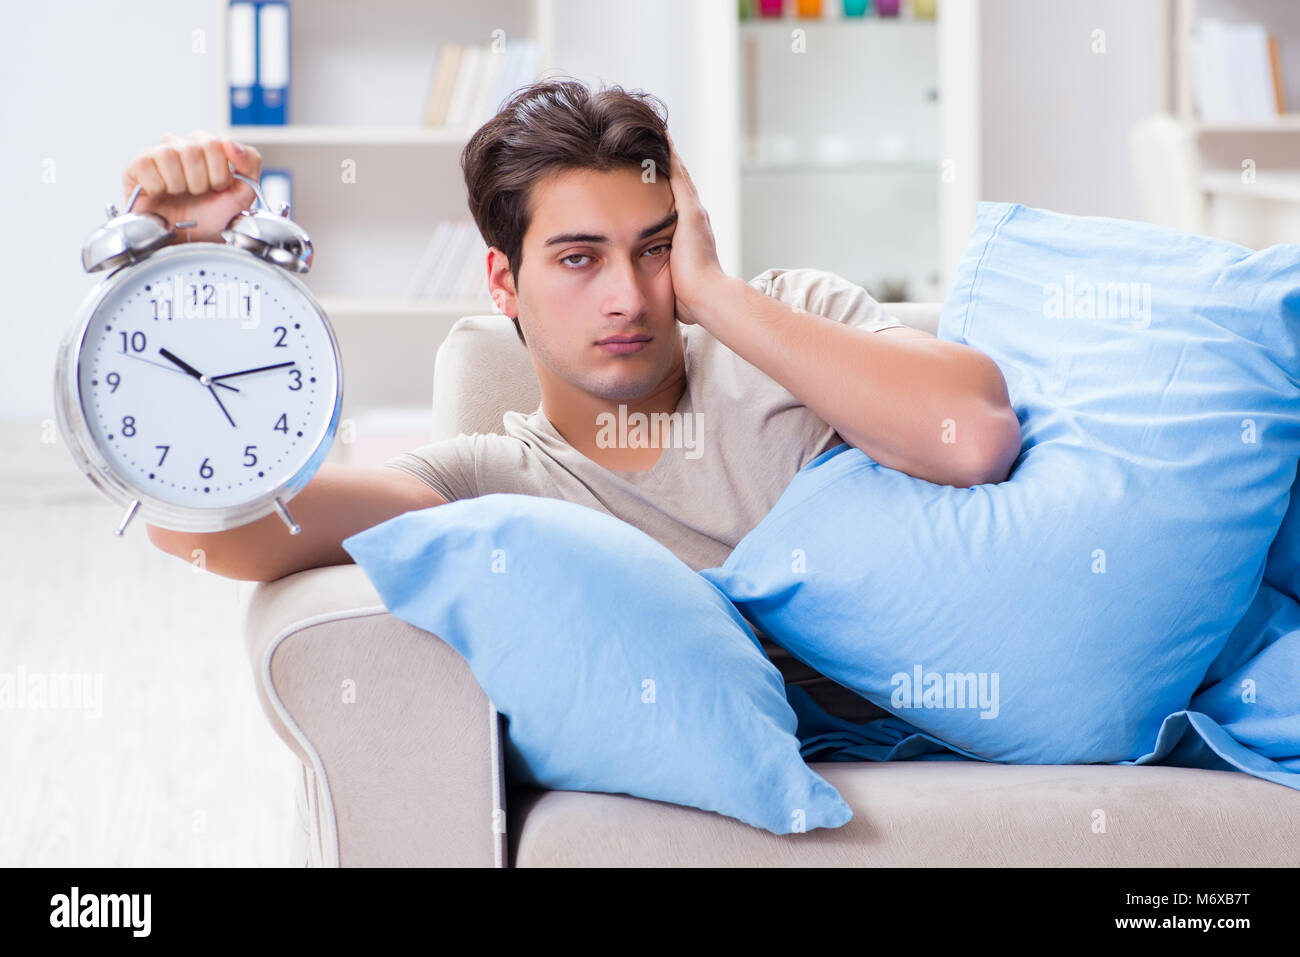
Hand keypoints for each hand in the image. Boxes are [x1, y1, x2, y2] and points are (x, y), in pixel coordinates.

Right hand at [123, 130, 261, 242]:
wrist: (190, 242)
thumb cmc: (213, 217)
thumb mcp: (243, 193)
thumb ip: (250, 162)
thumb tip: (231, 142)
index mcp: (207, 146)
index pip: (218, 143)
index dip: (220, 173)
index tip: (218, 189)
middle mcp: (181, 144)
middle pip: (195, 147)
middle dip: (202, 181)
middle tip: (198, 195)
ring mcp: (157, 153)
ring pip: (169, 154)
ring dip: (180, 184)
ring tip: (180, 196)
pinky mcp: (136, 167)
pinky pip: (145, 163)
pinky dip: (158, 186)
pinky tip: (161, 194)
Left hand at [665, 131, 725, 325]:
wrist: (707, 298)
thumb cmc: (691, 300)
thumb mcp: (675, 283)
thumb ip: (668, 280)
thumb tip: (661, 294)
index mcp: (693, 236)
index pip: (680, 207)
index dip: (672, 189)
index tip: (661, 175)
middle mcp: (697, 220)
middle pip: (683, 186)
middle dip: (672, 166)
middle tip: (661, 142)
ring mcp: (695, 214)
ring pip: (681, 176)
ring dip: (671, 155)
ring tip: (660, 133)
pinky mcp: (690, 211)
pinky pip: (678, 176)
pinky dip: (672, 157)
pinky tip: (663, 138)